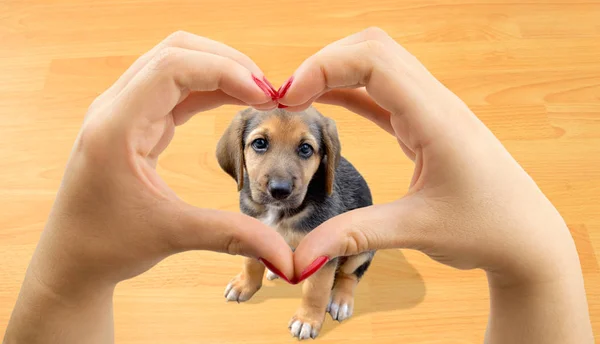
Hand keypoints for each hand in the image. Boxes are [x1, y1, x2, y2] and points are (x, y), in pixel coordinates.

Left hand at [4, 31, 292, 342]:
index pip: (173, 67)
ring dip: (219, 72)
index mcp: (116, 126)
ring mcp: (123, 111)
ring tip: (259, 95)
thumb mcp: (173, 235)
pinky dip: (208, 89)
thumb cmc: (108, 245)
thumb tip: (286, 257)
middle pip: (176, 52)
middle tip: (268, 91)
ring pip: (175, 64)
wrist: (73, 259)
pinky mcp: (134, 122)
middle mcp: (115, 108)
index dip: (225, 72)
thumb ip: (232, 235)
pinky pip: (174, 89)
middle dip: (227, 63)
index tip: (265, 96)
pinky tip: (235, 101)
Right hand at [278, 28, 592, 342]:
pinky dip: (349, 90)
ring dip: (335, 72)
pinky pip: (382, 93)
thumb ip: (354, 236)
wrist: (525, 237)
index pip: (374, 61)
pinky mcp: (425, 125)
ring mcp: (431, 111)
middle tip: (287, 96)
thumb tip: (297, 258)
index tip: (288, 98)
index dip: (323, 67)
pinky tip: (325, 101)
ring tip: (297, 97)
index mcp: (436, 118)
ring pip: (377, 64)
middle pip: (372, 48)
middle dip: (323, 62)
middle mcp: (435, 103)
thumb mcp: (417, 230)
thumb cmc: (485, 230)